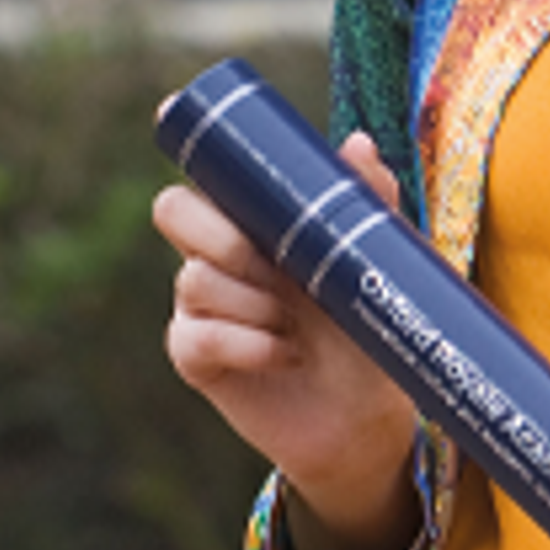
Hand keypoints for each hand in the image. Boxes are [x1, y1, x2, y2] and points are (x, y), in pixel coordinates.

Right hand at [152, 131, 422, 549]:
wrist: (367, 418)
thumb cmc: (368, 332)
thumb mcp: (375, 267)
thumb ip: (369, 205)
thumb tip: (358, 144)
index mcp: (258, 221)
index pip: (211, 174)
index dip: (198, 153)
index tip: (192, 131)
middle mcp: (219, 255)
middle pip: (174, 210)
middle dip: (222, 234)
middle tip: (276, 267)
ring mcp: (202, 306)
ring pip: (193, 278)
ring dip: (252, 301)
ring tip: (298, 326)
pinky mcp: (197, 358)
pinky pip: (197, 336)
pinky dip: (246, 343)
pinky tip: (285, 355)